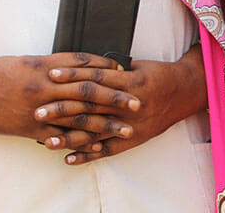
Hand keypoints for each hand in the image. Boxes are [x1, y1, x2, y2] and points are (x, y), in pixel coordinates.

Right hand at [0, 53, 141, 143]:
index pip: (83, 64)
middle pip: (87, 91)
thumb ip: (50, 65)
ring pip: (78, 116)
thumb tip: (74, 66)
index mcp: (44, 65)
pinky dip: (79, 140)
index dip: (106, 67)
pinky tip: (96, 144)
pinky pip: (59, 136)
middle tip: (137, 101)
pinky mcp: (30, 128)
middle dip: (114, 97)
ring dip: (104, 122)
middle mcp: (44, 86)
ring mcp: (37, 109)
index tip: (124, 69)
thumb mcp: (24, 61)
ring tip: (125, 127)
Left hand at [39, 45, 206, 163]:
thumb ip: (113, 70)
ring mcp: (131, 124)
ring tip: (46, 140)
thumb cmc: (160, 74)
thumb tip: (84, 68)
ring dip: (70, 137)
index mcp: (131, 81)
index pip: (96, 78)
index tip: (51, 74)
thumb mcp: (138, 66)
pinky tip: (69, 158)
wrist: (186, 91)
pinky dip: (88, 155)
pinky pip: (108, 150)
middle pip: (91, 107)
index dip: (72, 76)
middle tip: (38, 110)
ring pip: (96, 132)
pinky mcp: (134, 139)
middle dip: (63, 109)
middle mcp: (130, 105)